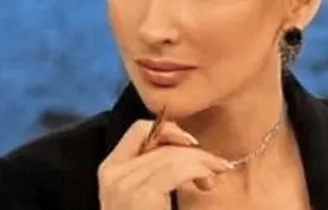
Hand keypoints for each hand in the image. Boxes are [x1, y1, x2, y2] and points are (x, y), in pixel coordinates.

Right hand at [98, 118, 232, 209]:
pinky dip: (199, 170)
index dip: (170, 130)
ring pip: (172, 154)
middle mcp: (112, 174)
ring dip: (202, 162)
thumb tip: (187, 146)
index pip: (139, 131)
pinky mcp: (139, 194)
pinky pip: (176, 169)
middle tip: (217, 168)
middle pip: (161, 143)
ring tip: (213, 179)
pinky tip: (208, 182)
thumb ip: (157, 171)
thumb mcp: (149, 196)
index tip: (193, 144)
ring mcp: (123, 183)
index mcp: (110, 170)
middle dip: (194, 152)